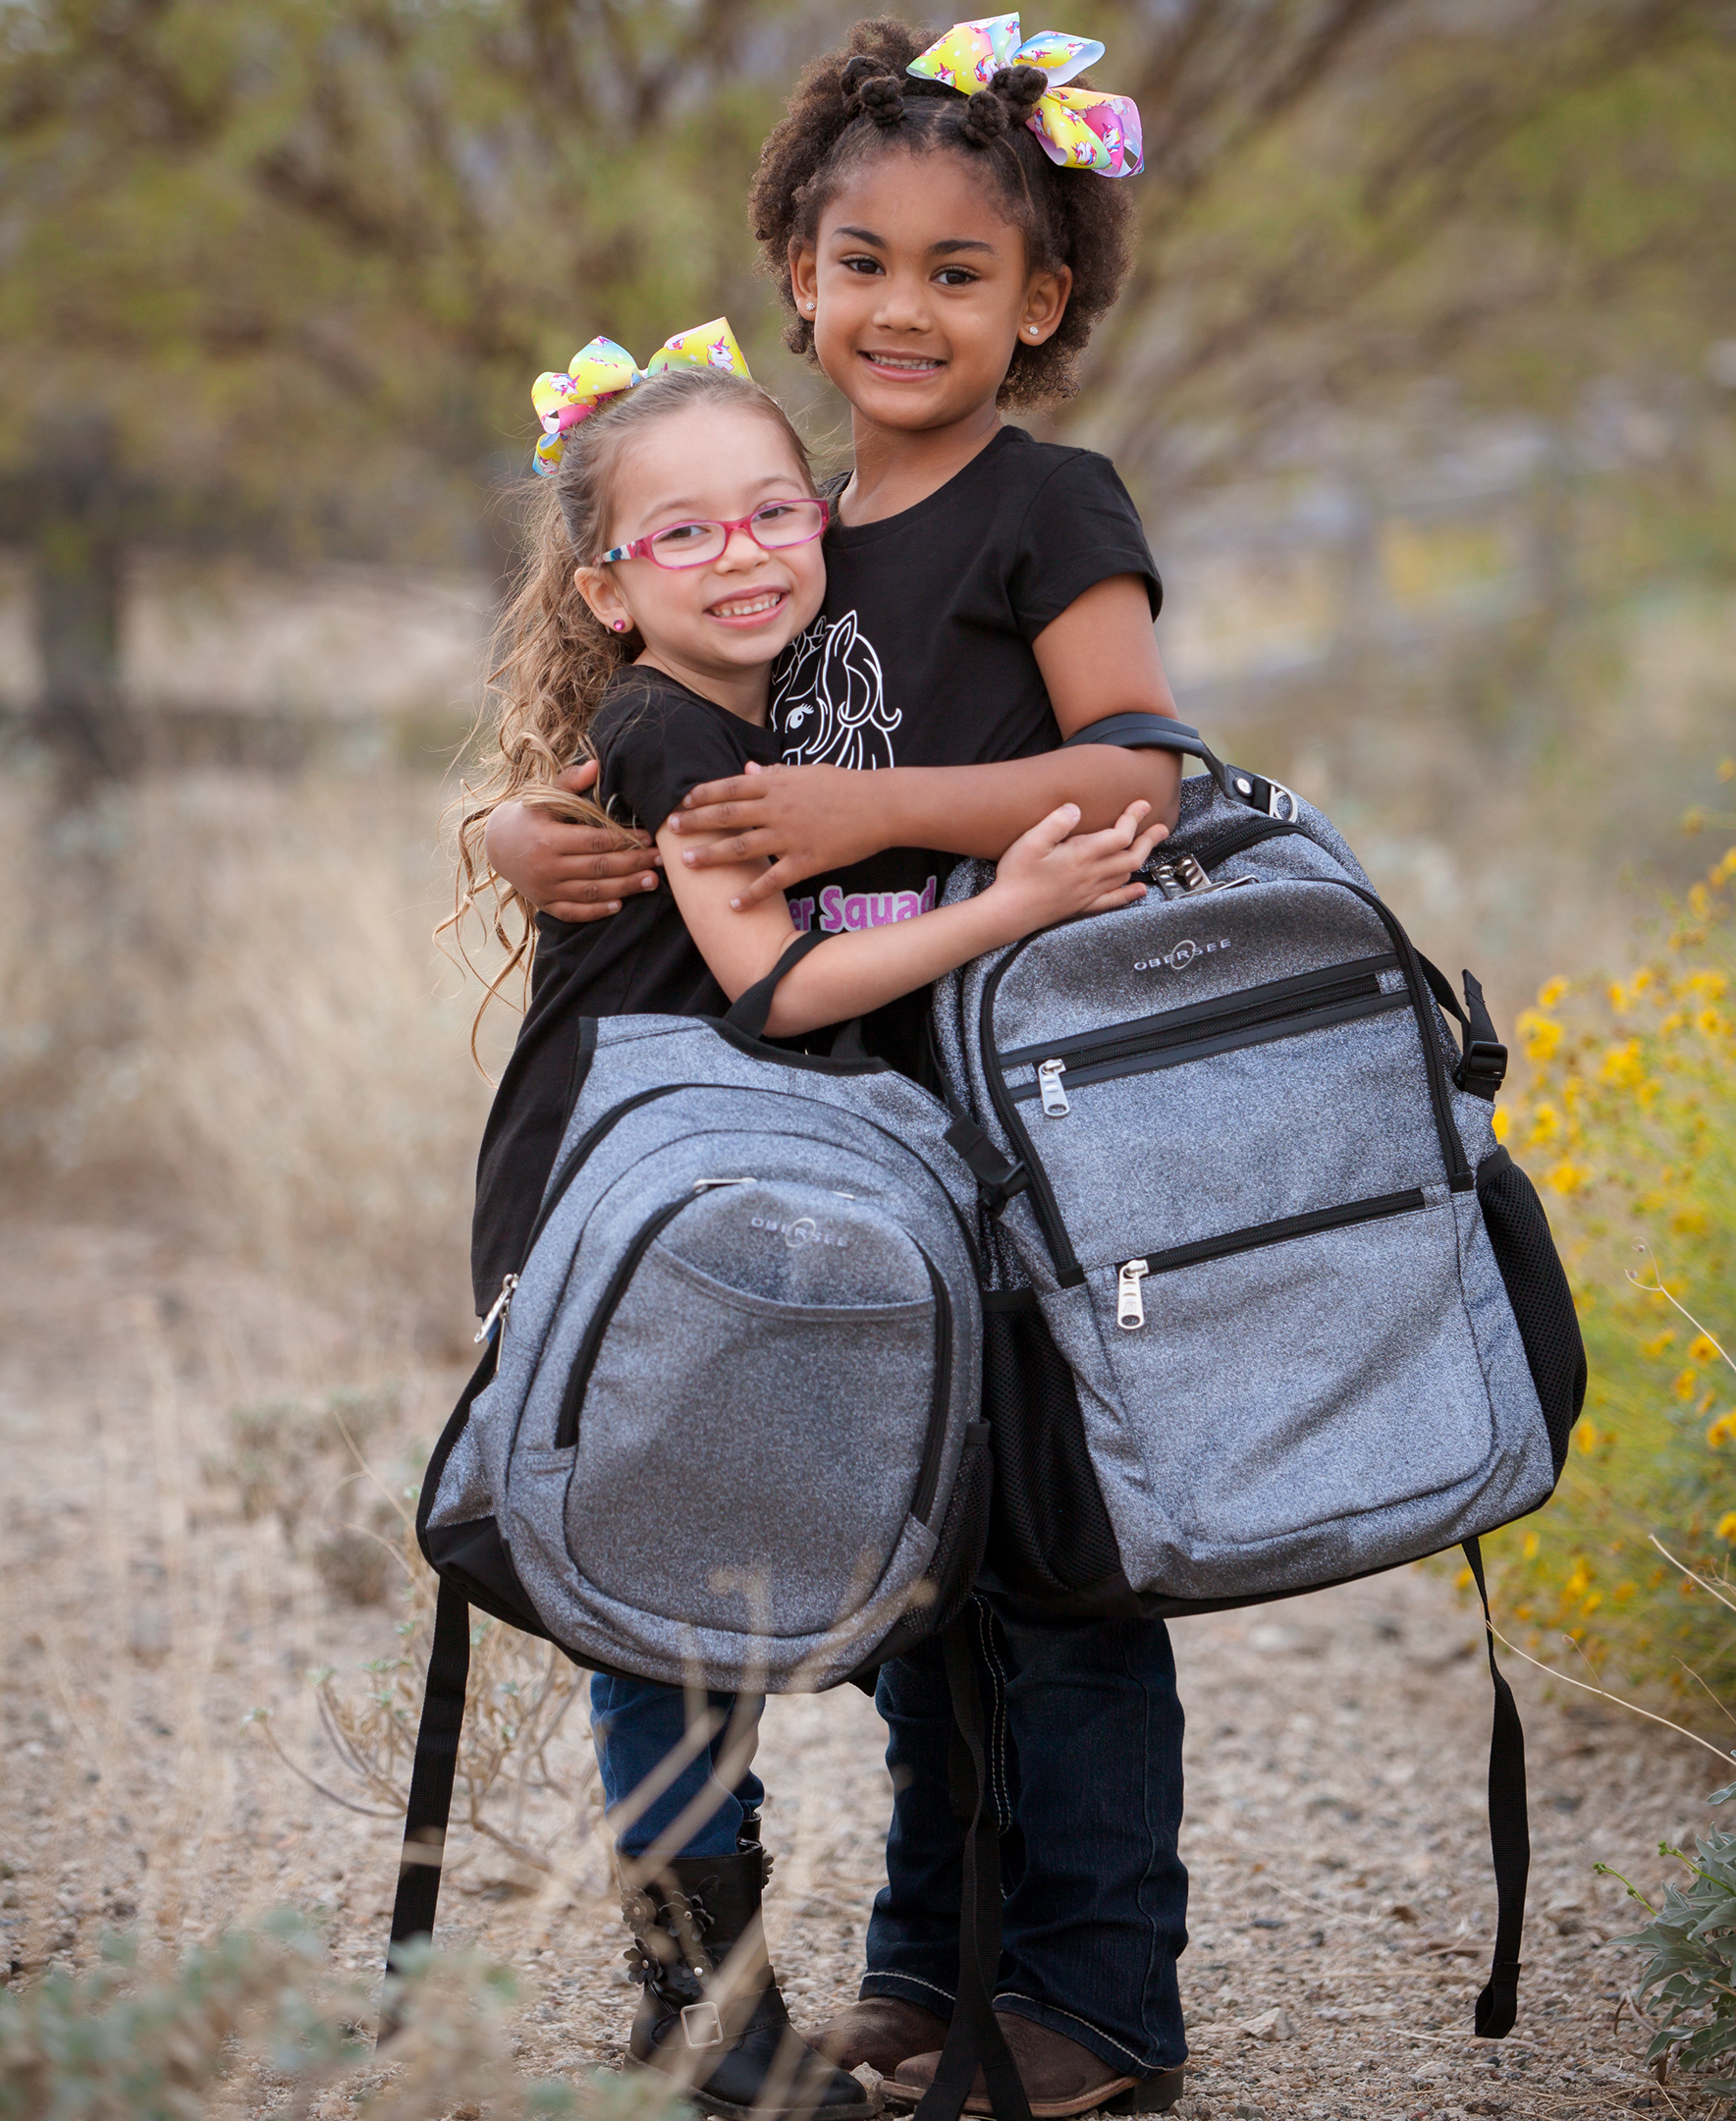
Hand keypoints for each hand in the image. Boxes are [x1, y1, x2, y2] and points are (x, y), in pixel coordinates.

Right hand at [484, 761, 659, 922]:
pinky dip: (597, 911)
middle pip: (599, 868)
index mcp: (548, 838)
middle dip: (633, 864)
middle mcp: (547, 867)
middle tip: (660, 861)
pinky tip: (620, 904)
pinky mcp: (545, 904)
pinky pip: (574, 912)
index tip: (649, 838)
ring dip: (625, 888)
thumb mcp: (544, 796)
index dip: (625, 840)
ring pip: (591, 892)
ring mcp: (546, 889)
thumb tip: (596, 766)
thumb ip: (570, 782)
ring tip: (651, 881)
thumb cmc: (529, 815)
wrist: (497, 845)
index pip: (595, 841)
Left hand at [667, 761, 882, 905]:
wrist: (881, 805)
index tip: (682, 802)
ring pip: (741, 847)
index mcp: (777, 783)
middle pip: (727, 816)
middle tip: (671, 831)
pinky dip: (751, 894)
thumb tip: (747, 769)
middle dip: (695, 823)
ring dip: (711, 856)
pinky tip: (734, 905)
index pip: (730, 786)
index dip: (704, 795)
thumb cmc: (845, 785)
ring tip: (687, 864)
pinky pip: (772, 881)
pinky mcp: (806, 861)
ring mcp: (789, 836)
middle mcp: (777, 808)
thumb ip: (774, 773)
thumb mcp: (807, 772)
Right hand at [987, 800, 1164, 930]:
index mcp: (1082, 854)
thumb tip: (1075, 807)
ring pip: (1126, 875)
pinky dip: (1130, 893)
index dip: (1134, 818)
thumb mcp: (1031, 841)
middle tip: (1161, 828)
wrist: (1010, 911)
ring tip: (1148, 848)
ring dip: (1141, 859)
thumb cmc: (1017, 875)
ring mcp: (1089, 891)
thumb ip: (1056, 822)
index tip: (1142, 805)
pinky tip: (1139, 889)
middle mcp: (1092, 874)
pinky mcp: (1083, 905)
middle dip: (1149, 840)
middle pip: (1132, 856)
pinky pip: (1114, 900)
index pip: (1120, 835)